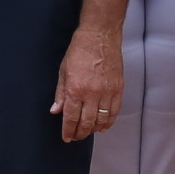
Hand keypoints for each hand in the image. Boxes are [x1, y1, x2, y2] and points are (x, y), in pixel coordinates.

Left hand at [52, 27, 124, 142]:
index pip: (71, 118)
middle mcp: (92, 94)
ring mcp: (107, 92)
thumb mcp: (63, 72)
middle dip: (80, 133)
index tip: (67, 137)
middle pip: (87, 122)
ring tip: (88, 132)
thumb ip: (60, 94)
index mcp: (75, 90)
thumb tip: (56, 110)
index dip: (68, 131)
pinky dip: (109, 121)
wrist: (100, 36)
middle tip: (76, 137)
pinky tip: (103, 126)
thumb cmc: (80, 51)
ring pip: (102, 120)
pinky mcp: (118, 89)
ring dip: (94, 129)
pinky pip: (114, 111)